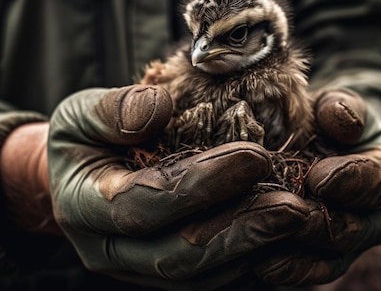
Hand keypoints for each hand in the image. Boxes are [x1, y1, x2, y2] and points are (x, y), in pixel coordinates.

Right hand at [45, 85, 316, 287]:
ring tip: (300, 217)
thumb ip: (111, 110)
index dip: (198, 185)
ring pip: (200, 278)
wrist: (81, 178)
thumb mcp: (80, 112)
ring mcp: (140, 270)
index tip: (253, 155)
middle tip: (294, 204)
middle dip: (239, 230)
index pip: (141, 206)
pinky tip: (285, 236)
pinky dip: (251, 261)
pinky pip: (213, 281)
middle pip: (177, 256)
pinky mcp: (168, 275)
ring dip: (253, 249)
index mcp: (84, 208)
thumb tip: (159, 108)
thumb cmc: (85, 139)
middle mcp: (111, 252)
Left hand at [252, 89, 380, 285]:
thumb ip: (343, 108)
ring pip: (330, 257)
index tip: (318, 177)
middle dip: (317, 222)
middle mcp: (376, 214)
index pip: (377, 179)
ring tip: (265, 246)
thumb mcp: (338, 106)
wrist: (325, 151)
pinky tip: (258, 265)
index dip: (349, 180)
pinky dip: (287, 270)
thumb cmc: (329, 124)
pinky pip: (310, 272)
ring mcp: (352, 242)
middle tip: (286, 214)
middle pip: (352, 227)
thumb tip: (342, 118)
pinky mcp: (326, 259)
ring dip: (298, 254)